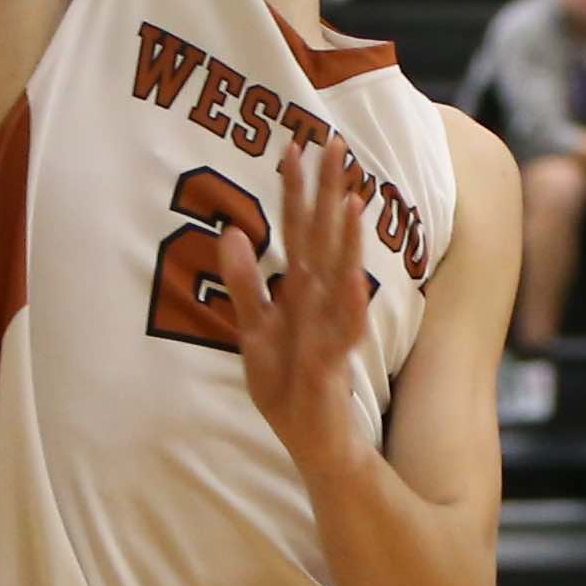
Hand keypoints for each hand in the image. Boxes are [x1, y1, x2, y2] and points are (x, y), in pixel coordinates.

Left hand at [213, 131, 380, 470]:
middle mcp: (318, 303)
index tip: (289, 143)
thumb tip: (231, 232)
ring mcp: (329, 331)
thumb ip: (243, 283)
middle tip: (332, 142)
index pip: (297, 230)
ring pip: (338, 276)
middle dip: (325, 192)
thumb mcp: (254, 330)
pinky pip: (342, 333)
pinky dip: (349, 308)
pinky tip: (354, 283)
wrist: (316, 443)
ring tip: (352, 197)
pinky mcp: (331, 365)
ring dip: (346, 239)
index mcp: (298, 292)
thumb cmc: (289, 385)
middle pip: (321, 239)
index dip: (292, 189)